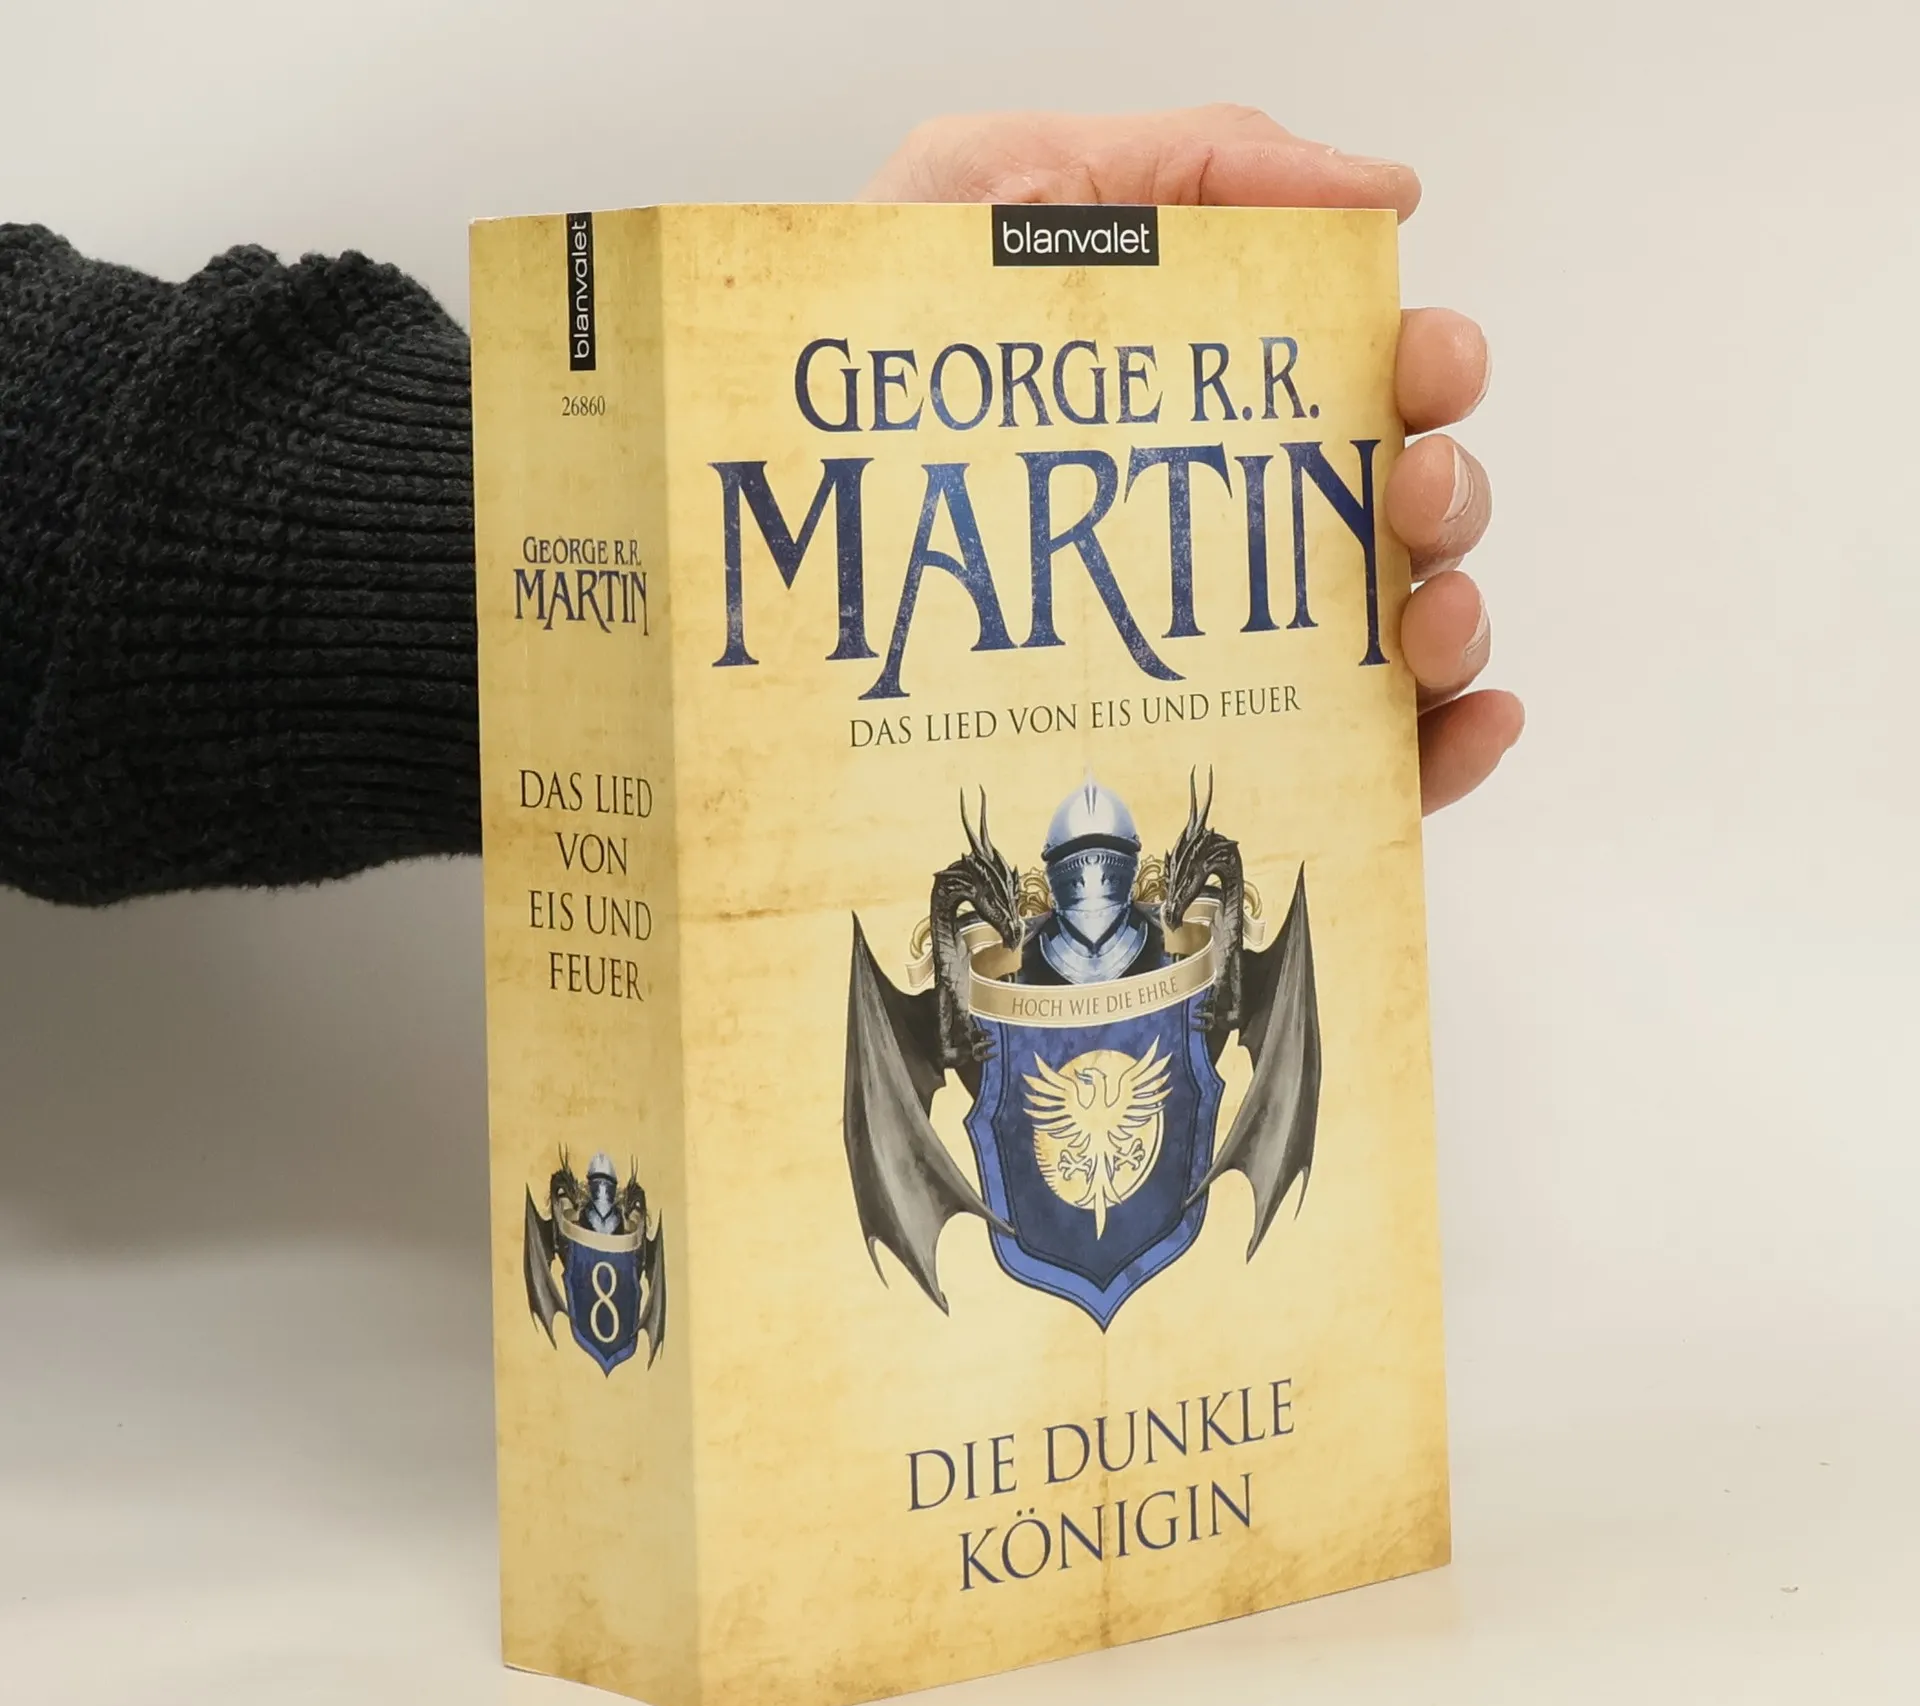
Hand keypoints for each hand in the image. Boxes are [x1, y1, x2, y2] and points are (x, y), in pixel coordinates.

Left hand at [863, 106, 1521, 813]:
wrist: (744, 513)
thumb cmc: (862, 358)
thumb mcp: (996, 188)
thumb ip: (1183, 161)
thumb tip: (1382, 188)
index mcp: (1211, 404)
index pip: (1364, 382)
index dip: (1430, 365)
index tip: (1422, 365)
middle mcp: (1236, 526)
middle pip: (1405, 510)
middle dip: (1447, 490)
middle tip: (1410, 486)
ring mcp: (1233, 649)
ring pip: (1404, 636)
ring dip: (1456, 615)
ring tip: (1424, 617)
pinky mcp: (1220, 762)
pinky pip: (1366, 767)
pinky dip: (1450, 745)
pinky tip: (1467, 721)